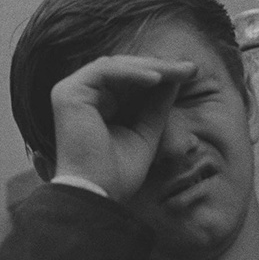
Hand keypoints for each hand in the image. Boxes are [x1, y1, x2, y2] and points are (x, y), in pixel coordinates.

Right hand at [51, 55, 196, 202]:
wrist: (97, 193)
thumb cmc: (117, 172)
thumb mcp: (145, 131)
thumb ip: (156, 105)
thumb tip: (177, 77)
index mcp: (92, 105)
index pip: (126, 79)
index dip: (158, 74)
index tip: (190, 74)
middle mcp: (78, 95)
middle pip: (121, 68)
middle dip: (158, 67)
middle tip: (190, 69)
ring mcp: (69, 92)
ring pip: (114, 65)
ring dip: (148, 67)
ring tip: (177, 73)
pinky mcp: (68, 93)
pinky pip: (104, 71)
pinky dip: (131, 73)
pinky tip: (156, 79)